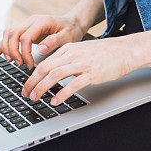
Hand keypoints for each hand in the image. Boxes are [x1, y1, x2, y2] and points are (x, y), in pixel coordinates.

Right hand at [0, 14, 85, 68]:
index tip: (30, 65)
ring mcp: (27, 24)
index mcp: (42, 22)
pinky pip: (10, 34)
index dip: (24, 53)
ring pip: (8, 33)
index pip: (25, 37)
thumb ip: (54, 42)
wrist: (72, 23)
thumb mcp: (67, 37)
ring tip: (11, 61)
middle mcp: (32, 21)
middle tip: (20, 64)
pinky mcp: (25, 29)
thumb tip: (40, 49)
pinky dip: (2, 43)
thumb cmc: (71, 30)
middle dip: (13, 51)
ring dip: (6, 48)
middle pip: (13, 33)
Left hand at [21, 36, 136, 105]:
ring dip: (42, 87)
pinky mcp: (92, 73)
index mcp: (68, 49)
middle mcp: (73, 54)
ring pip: (55, 74)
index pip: (44, 62)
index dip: (33, 75)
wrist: (125, 50)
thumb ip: (67, 58)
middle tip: (26, 93)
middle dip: (33, 82)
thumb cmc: (104, 52)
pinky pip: (73, 84)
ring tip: (36, 97)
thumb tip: (53, 70)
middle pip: (46, 68)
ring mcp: (82, 63)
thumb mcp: (81, 50)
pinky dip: (62, 93)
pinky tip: (55, 101)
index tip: (27, 85)